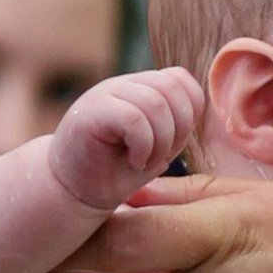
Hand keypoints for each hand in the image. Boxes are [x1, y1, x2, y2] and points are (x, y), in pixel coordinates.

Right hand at [49, 67, 205, 215]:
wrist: (73, 192)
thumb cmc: (115, 172)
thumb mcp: (157, 146)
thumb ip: (175, 123)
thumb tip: (199, 110)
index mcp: (141, 89)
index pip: (181, 80)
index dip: (190, 112)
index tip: (175, 144)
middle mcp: (123, 85)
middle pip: (172, 87)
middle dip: (179, 128)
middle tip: (163, 156)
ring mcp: (104, 94)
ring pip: (155, 103)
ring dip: (161, 141)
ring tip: (146, 162)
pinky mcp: (89, 111)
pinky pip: (134, 118)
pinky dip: (144, 146)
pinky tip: (134, 162)